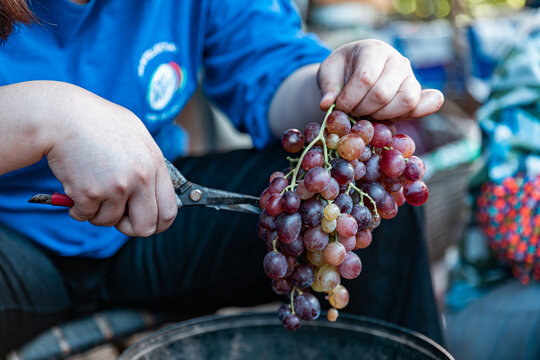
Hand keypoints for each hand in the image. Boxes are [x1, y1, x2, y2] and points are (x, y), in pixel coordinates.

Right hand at [42, 82, 176, 236]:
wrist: (62, 116)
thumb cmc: (98, 123)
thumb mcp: (137, 137)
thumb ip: (149, 165)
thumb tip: (155, 194)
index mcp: (154, 164)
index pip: (168, 211)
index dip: (158, 223)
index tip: (148, 223)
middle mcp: (140, 178)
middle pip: (145, 227)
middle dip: (130, 227)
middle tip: (117, 216)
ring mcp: (116, 187)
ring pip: (110, 222)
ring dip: (98, 212)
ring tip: (92, 188)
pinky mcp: (90, 193)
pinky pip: (85, 216)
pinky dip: (78, 208)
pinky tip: (75, 187)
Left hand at [318, 39, 443, 119]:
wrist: (356, 71)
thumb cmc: (342, 70)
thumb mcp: (328, 73)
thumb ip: (327, 87)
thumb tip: (326, 105)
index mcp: (373, 50)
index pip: (365, 78)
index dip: (349, 99)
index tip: (338, 107)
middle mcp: (397, 60)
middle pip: (383, 93)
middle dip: (362, 109)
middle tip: (352, 112)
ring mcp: (410, 76)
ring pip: (406, 101)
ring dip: (382, 115)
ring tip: (367, 114)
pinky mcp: (417, 92)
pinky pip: (426, 103)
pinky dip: (416, 114)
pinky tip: (397, 119)